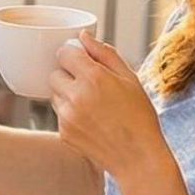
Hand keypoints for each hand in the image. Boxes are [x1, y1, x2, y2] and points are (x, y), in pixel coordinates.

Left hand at [49, 31, 166, 183]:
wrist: (138, 157)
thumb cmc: (140, 116)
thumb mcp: (130, 79)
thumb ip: (105, 54)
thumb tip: (84, 36)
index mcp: (94, 78)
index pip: (64, 53)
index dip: (73, 55)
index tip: (82, 61)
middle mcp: (76, 96)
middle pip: (55, 74)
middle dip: (68, 75)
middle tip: (91, 86)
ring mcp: (67, 116)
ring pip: (55, 94)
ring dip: (67, 95)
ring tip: (94, 105)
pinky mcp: (63, 133)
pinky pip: (59, 114)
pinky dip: (70, 114)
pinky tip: (92, 121)